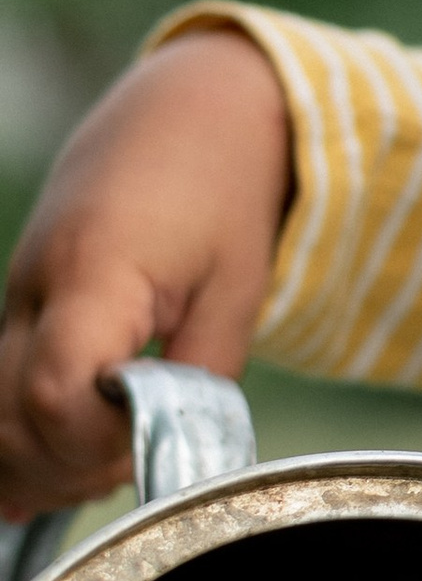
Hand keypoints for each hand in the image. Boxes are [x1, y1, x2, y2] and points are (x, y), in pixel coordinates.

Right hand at [0, 27, 291, 519]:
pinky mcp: (20, 304)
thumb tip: (173, 455)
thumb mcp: (238, 287)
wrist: (187, 110)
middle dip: (68, 468)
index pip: (56, 395)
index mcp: (93, 273)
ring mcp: (17, 295)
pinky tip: (55, 469)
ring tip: (105, 464)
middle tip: (133, 465)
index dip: (95, 444)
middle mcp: (35, 286)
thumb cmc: (223, 189)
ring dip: (40, 460)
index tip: (148, 445)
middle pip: (9, 417)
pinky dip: (20, 434)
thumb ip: (202, 376)